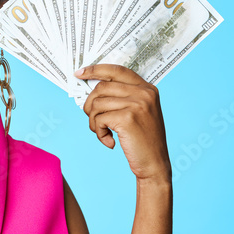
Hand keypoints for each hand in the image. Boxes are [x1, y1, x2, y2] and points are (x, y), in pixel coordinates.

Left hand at [74, 64, 171, 182]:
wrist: (154, 163)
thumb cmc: (142, 139)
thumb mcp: (137, 112)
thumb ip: (121, 98)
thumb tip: (91, 90)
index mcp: (147, 88)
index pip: (117, 70)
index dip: (95, 70)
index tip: (79, 73)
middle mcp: (144, 93)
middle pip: (101, 88)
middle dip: (90, 105)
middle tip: (94, 121)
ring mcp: (137, 104)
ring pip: (96, 104)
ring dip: (94, 122)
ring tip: (104, 133)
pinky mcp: (128, 117)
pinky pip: (99, 119)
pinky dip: (99, 133)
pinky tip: (109, 142)